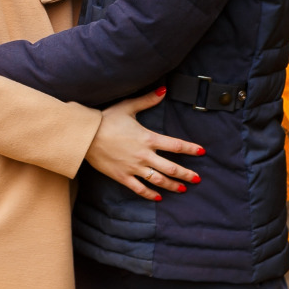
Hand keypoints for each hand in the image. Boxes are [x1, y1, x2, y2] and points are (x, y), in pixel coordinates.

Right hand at [84, 88, 203, 200]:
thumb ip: (148, 100)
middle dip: (186, 174)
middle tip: (198, 179)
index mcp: (148, 138)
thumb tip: (164, 90)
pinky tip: (158, 197)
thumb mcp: (128, 107)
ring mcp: (134, 168)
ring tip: (183, 189)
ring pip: (159, 180)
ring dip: (173, 186)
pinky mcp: (123, 176)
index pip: (176, 145)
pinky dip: (150, 194)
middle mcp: (145, 156)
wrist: (86, 135)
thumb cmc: (106, 119)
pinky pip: (140, 189)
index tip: (202, 152)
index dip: (191, 149)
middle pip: (171, 168)